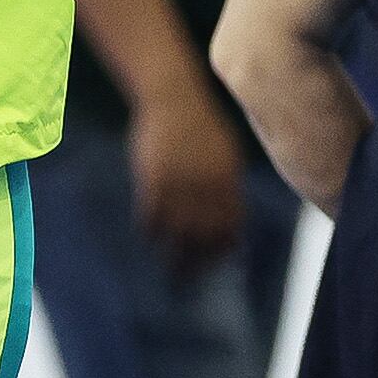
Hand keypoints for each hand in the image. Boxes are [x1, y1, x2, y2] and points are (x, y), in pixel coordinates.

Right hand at [129, 83, 249, 274]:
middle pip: (204, 234)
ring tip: (168, 269)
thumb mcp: (225, 153)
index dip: (223, 248)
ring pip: (177, 229)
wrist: (174, 97)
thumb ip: (226, 187)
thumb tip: (229, 220)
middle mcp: (206, 185)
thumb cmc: (201, 125)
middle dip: (197, 262)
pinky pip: (151, 212)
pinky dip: (149, 228)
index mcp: (228, 180)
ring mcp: (179, 181)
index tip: (215, 264)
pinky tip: (148, 236)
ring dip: (173, 253)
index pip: (229, 225)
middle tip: (188, 281)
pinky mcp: (153, 176)